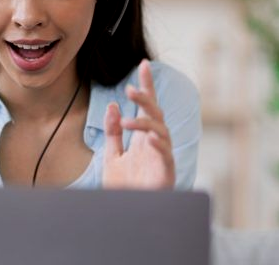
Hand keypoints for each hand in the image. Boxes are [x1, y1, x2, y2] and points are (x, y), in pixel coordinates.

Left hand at [102, 60, 174, 189]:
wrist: (126, 213)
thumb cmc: (124, 187)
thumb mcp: (112, 156)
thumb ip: (113, 132)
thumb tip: (114, 106)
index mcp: (143, 138)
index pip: (146, 107)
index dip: (146, 86)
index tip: (143, 65)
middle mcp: (154, 143)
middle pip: (155, 114)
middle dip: (146, 98)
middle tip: (131, 88)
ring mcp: (161, 157)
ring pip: (161, 131)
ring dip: (145, 123)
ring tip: (126, 121)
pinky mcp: (166, 172)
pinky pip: (166, 155)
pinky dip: (159, 145)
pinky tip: (150, 138)